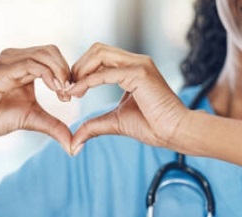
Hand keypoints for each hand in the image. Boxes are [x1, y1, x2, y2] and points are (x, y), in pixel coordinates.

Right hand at [0, 45, 73, 153]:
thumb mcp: (34, 120)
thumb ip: (54, 126)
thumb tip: (74, 146)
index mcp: (23, 63)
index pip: (52, 55)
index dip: (66, 72)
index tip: (71, 94)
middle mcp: (15, 57)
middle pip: (51, 50)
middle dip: (65, 70)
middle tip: (69, 92)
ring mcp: (7, 61)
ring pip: (43, 54)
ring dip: (59, 72)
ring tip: (63, 92)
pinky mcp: (1, 70)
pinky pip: (30, 64)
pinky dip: (47, 74)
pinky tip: (54, 89)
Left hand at [66, 43, 188, 154]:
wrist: (174, 132)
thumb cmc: (152, 127)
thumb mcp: (115, 123)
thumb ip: (94, 126)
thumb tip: (74, 141)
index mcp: (132, 69)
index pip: (100, 57)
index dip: (81, 71)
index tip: (69, 90)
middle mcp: (136, 62)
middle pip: (97, 50)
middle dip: (78, 67)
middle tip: (66, 88)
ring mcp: (139, 64)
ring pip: (99, 54)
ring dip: (80, 70)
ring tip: (71, 89)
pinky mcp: (139, 74)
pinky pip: (105, 73)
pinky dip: (88, 81)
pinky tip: (77, 92)